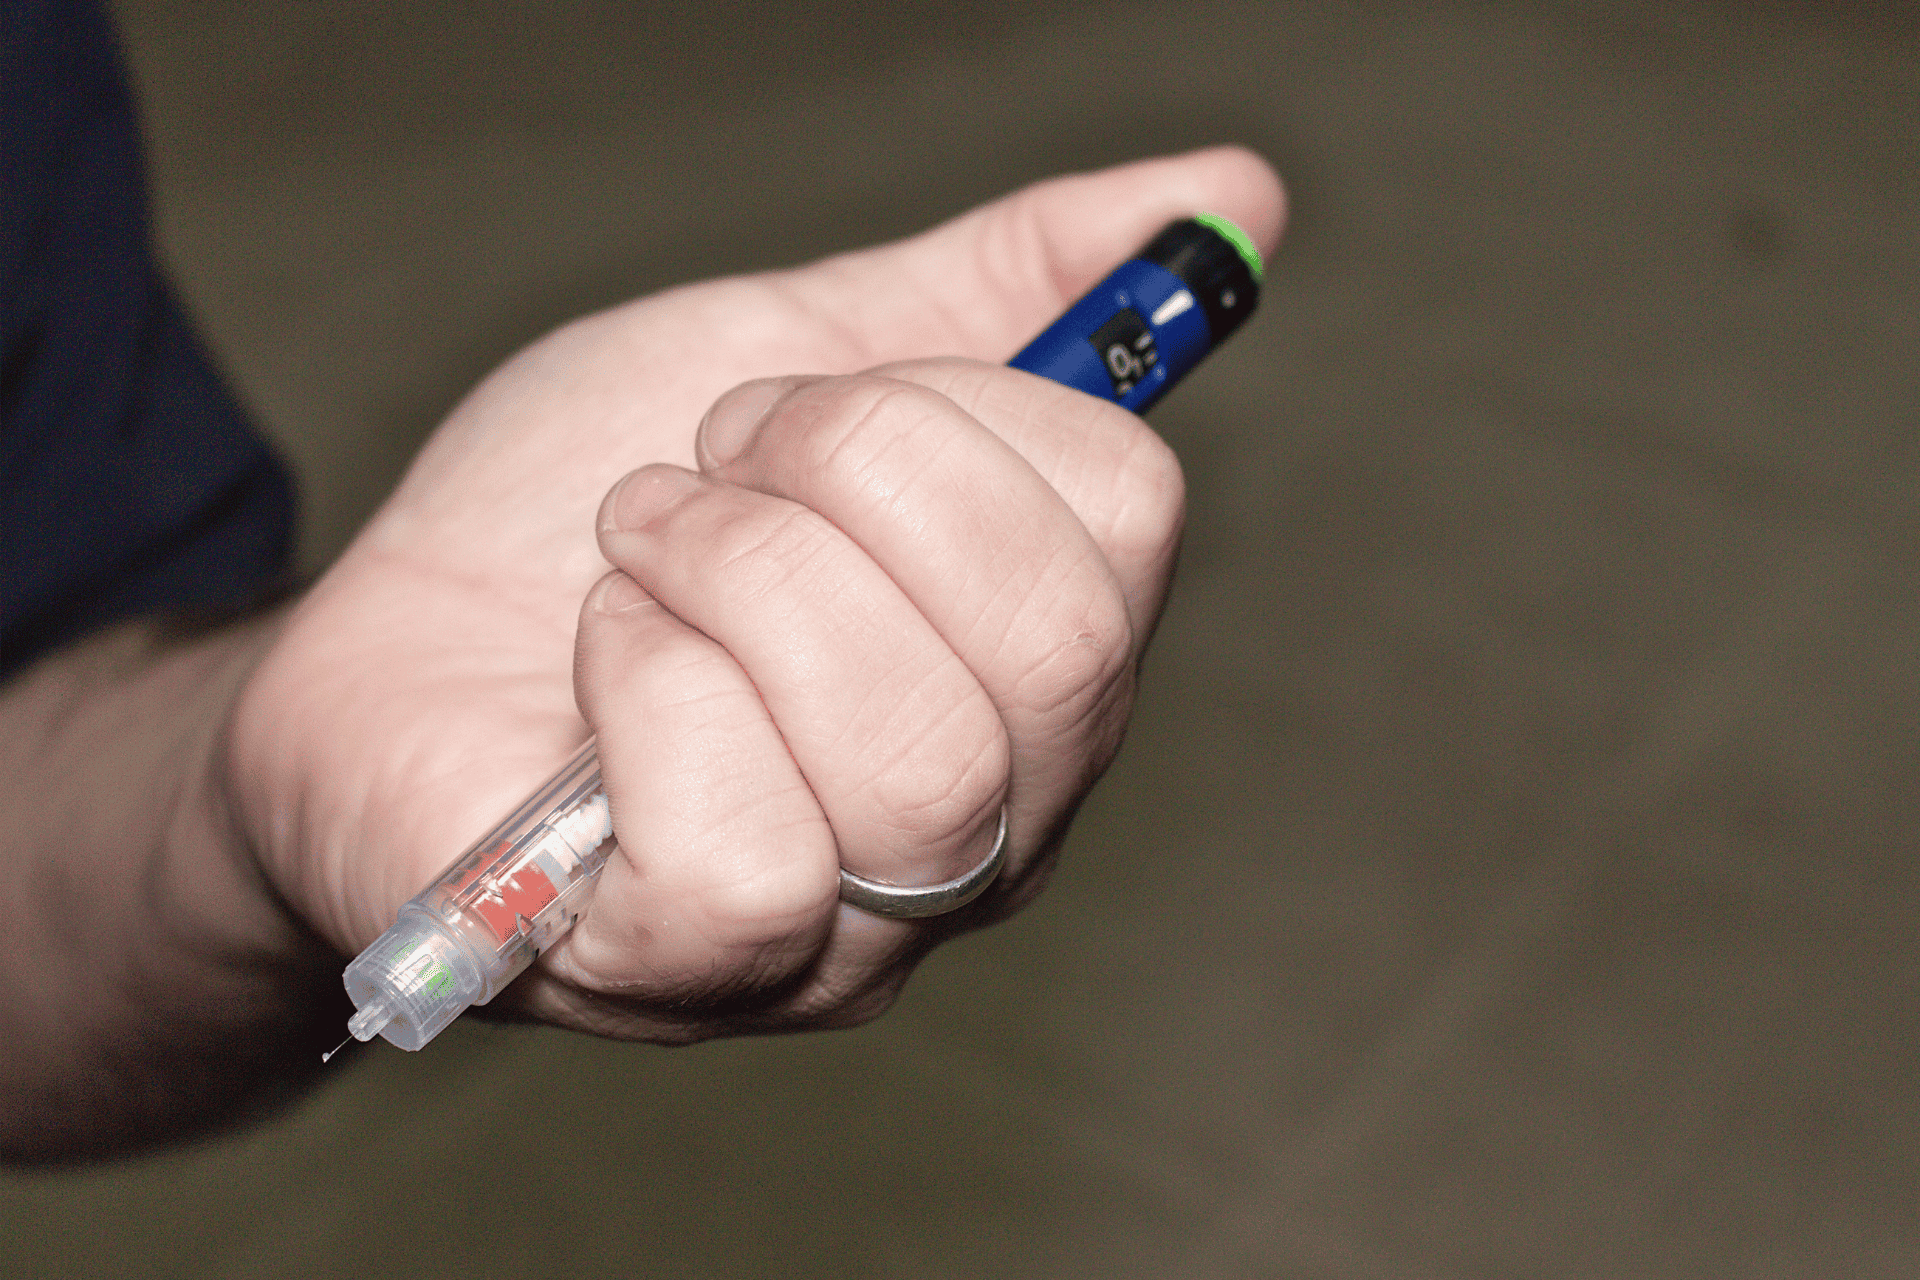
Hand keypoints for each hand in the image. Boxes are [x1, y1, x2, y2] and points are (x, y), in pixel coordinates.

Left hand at [230, 148, 1284, 1041]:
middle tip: (711, 460)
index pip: (1128, 518)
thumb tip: (1232, 190)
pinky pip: (749, 851)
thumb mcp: (799, 350)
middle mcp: (994, 825)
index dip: (948, 405)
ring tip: (638, 546)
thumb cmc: (592, 515)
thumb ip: (1005, 286)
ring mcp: (858, 932)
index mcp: (1039, 669)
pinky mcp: (696, 978)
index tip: (794, 407)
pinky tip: (594, 664)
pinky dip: (647, 691)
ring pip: (917, 753)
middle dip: (846, 478)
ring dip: (736, 574)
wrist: (382, 640)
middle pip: (1058, 646)